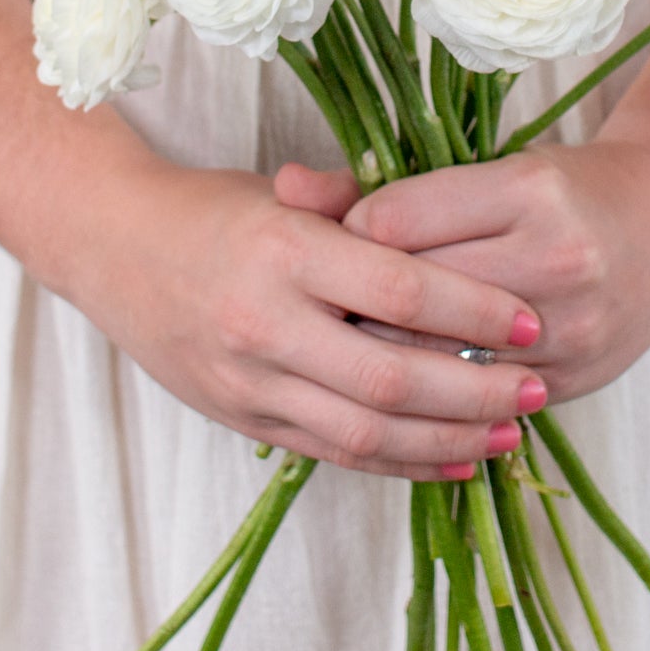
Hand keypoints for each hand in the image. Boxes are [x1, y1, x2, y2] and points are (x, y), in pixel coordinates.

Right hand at [65, 160, 547, 478]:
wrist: (111, 245)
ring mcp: (249, 380)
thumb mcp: (282, 189)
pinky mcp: (244, 417)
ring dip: (447, 438)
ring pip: (364, 432)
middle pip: (389, 377)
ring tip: (511, 432)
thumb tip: (447, 222)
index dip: (471, 310)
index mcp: (284, 250)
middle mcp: (264, 322)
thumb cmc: (212, 208)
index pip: (397, 290)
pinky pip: (333, 452)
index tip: (527, 319)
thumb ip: (361, 204)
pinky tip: (453, 458)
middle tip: (538, 385)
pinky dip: (398, 461)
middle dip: (475, 389)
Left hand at [331, 142, 649, 403]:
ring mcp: (569, 328)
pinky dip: (429, 389)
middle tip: (316, 301)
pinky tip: (401, 378)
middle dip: (350, 304)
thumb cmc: (561, 186)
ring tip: (347, 339)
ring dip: (380, 353)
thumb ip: (383, 183)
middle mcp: (554, 258)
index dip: (345, 233)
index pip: (394, 222)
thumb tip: (282, 182)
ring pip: (434, 359)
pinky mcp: (572, 380)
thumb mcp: (484, 165)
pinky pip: (473, 399)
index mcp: (526, 189)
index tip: (333, 238)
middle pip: (407, 300)